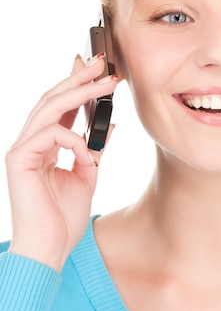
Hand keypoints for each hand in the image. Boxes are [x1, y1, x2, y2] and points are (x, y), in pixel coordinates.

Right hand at [5, 54, 117, 271]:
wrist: (50, 249)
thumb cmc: (64, 218)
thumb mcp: (88, 175)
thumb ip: (94, 148)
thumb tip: (110, 124)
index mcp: (45, 146)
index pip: (59, 106)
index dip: (75, 83)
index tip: (95, 66)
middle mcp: (30, 142)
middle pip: (53, 99)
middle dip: (79, 77)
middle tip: (102, 61)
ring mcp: (22, 149)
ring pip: (50, 107)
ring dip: (81, 91)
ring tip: (106, 82)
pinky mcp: (19, 159)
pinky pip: (51, 134)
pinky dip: (75, 139)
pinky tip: (89, 154)